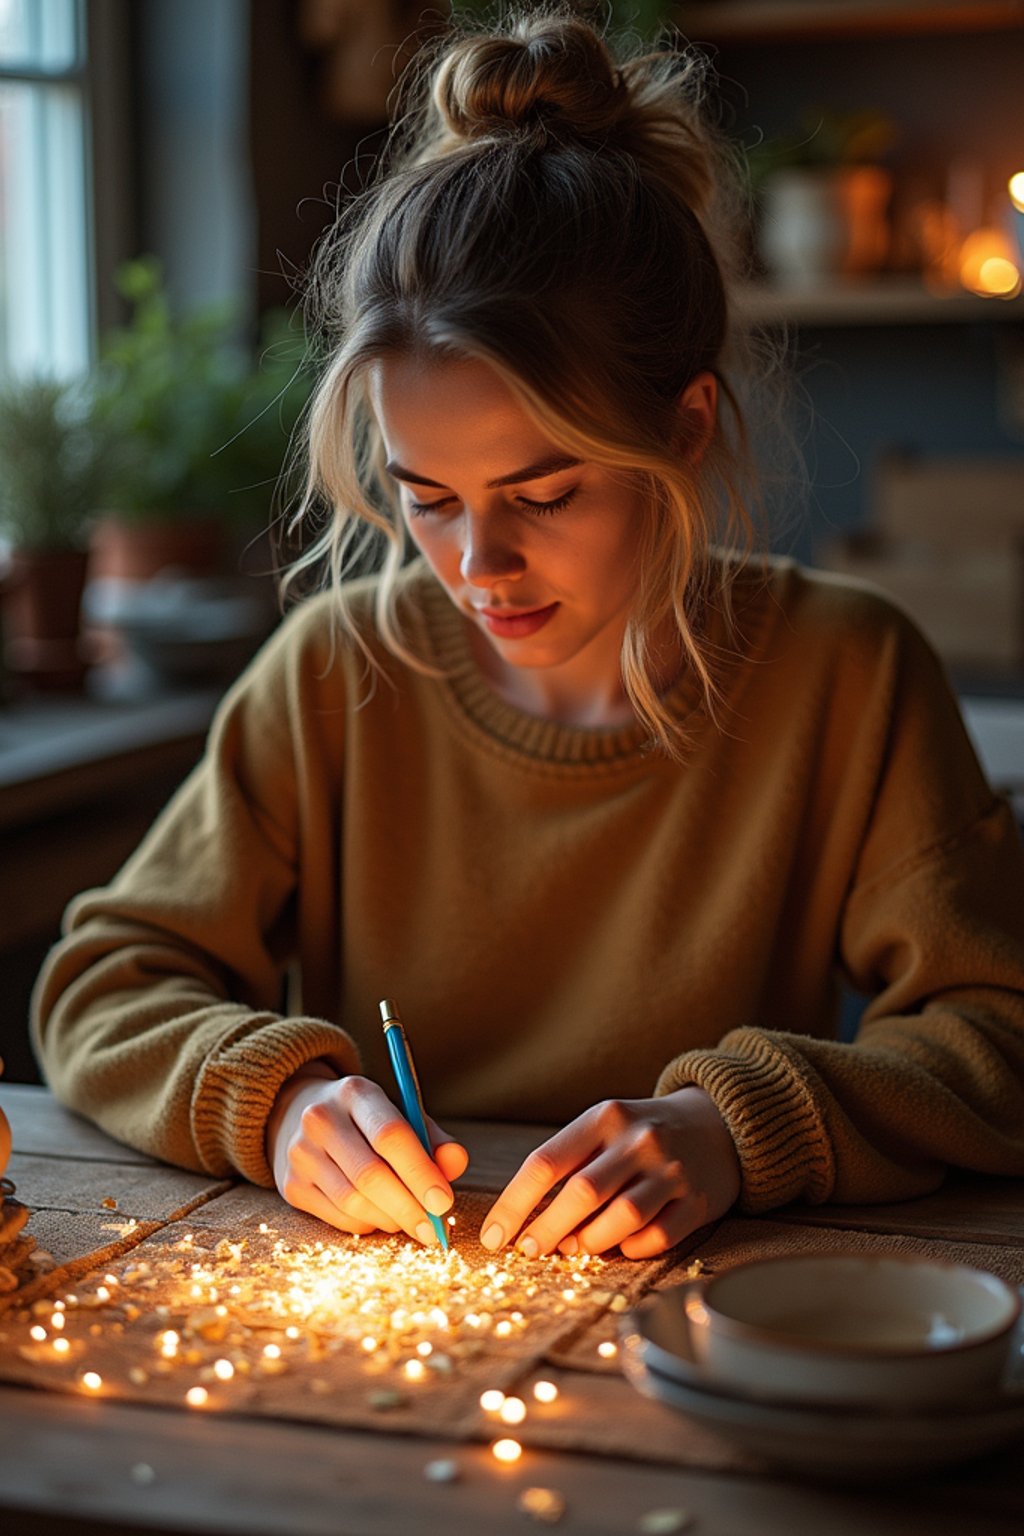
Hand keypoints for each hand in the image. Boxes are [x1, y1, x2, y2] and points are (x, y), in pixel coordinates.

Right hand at [266, 1065, 467, 1242]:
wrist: (298, 1114)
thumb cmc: (365, 1120)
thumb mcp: (400, 1114)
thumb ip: (432, 1139)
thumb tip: (456, 1163)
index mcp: (356, 1093)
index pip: (390, 1135)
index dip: (420, 1172)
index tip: (444, 1202)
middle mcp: (321, 1119)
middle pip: (370, 1175)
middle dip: (408, 1208)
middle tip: (434, 1231)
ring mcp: (300, 1153)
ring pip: (353, 1202)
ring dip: (390, 1220)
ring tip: (410, 1221)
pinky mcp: (291, 1185)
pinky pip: (337, 1217)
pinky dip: (367, 1224)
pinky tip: (381, 1217)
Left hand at [479, 1088, 740, 1259]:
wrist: (717, 1124)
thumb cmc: (641, 1134)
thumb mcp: (603, 1128)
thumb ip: (568, 1165)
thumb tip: (527, 1224)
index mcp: (604, 1117)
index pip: (546, 1162)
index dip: (514, 1204)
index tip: (493, 1236)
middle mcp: (638, 1140)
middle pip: (581, 1193)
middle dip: (547, 1230)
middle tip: (529, 1251)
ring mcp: (671, 1170)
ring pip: (621, 1218)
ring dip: (589, 1242)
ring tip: (574, 1249)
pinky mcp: (698, 1200)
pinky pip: (658, 1237)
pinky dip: (632, 1249)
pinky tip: (620, 1247)